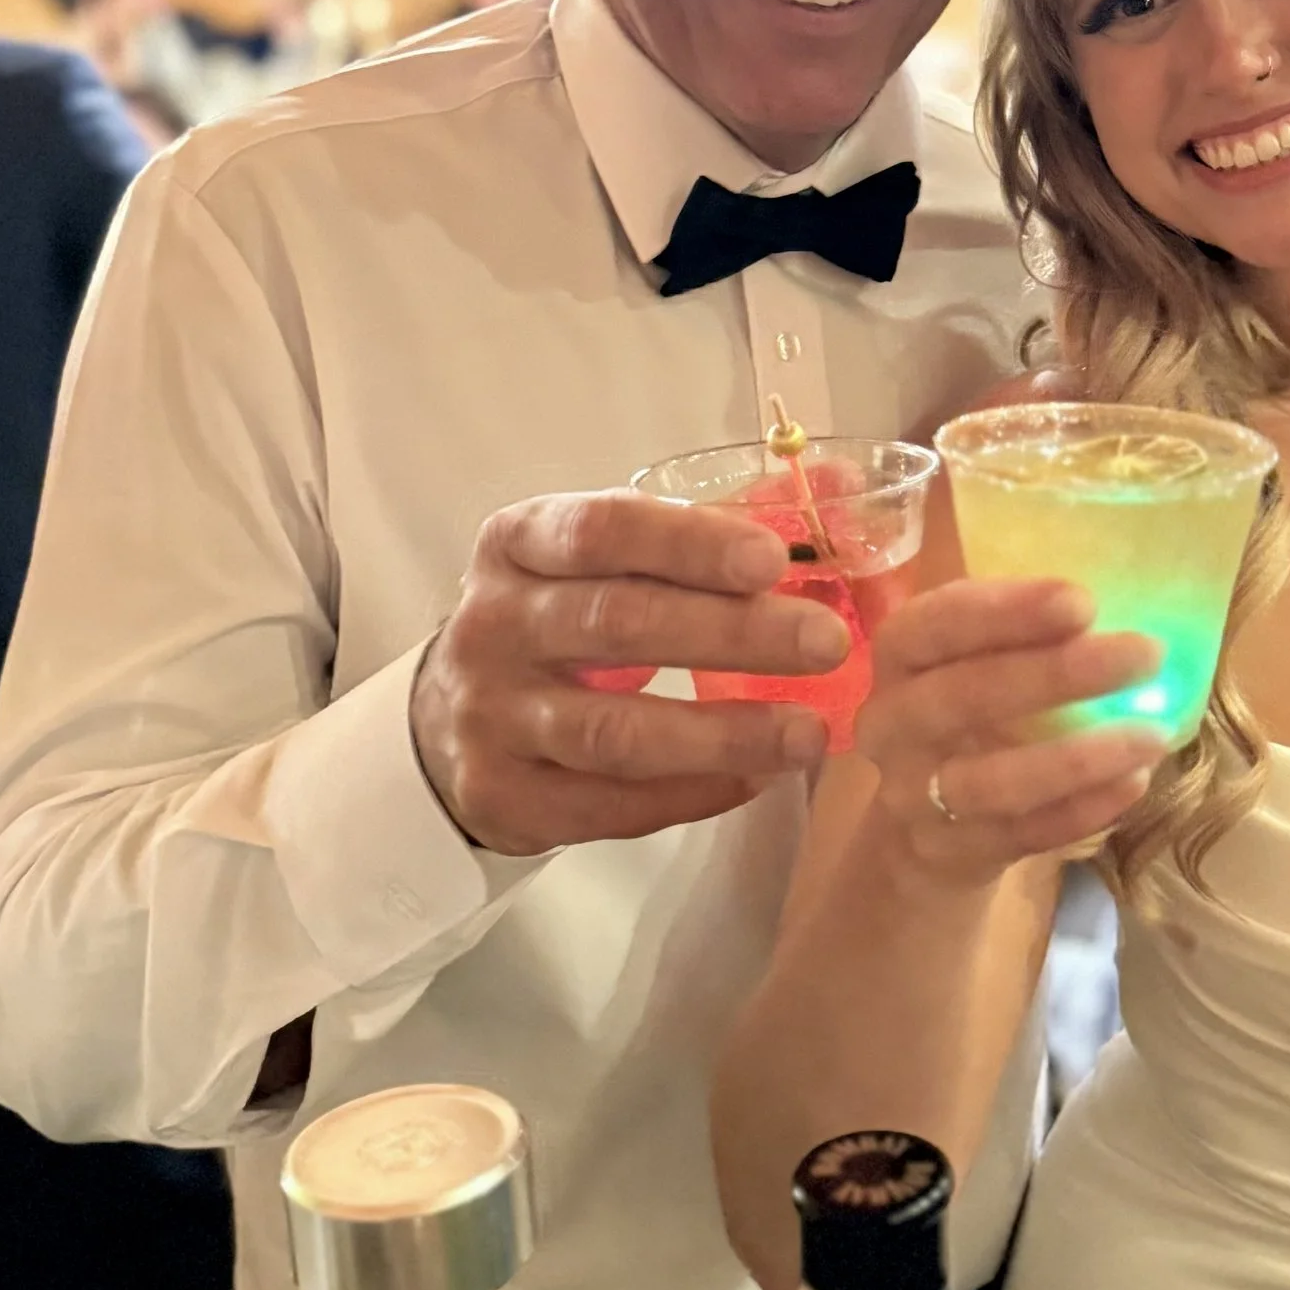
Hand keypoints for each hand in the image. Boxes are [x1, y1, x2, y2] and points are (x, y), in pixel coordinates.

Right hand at [411, 493, 842, 854]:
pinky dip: (692, 794)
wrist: (451, 720)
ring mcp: (492, 718)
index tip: (773, 558)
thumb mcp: (598, 561)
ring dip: (723, 733)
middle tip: (825, 643)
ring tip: (808, 734)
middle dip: (731, 634)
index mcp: (517, 544)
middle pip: (616, 625)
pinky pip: (610, 805)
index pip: (600, 531)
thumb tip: (838, 484)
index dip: (687, 544)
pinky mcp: (503, 798)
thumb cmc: (557, 622)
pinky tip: (756, 779)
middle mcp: (493, 625)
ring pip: (615, 732)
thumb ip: (702, 530)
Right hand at [856, 579, 1169, 884]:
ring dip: (1079, 759)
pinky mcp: (948, 852)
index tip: (1083, 602)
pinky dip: (1081, 810)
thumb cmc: (971, 707)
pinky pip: (1020, 835)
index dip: (1005, 613)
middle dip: (1058, 675)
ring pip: (992, 782)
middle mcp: (890, 724)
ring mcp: (912, 796)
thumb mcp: (978, 657)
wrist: (923, 819)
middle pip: (964, 697)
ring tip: (1154, 735)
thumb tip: (1131, 606)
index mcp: (899, 656)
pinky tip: (1134, 782)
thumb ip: (1030, 632)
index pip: (935, 624)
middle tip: (1144, 654)